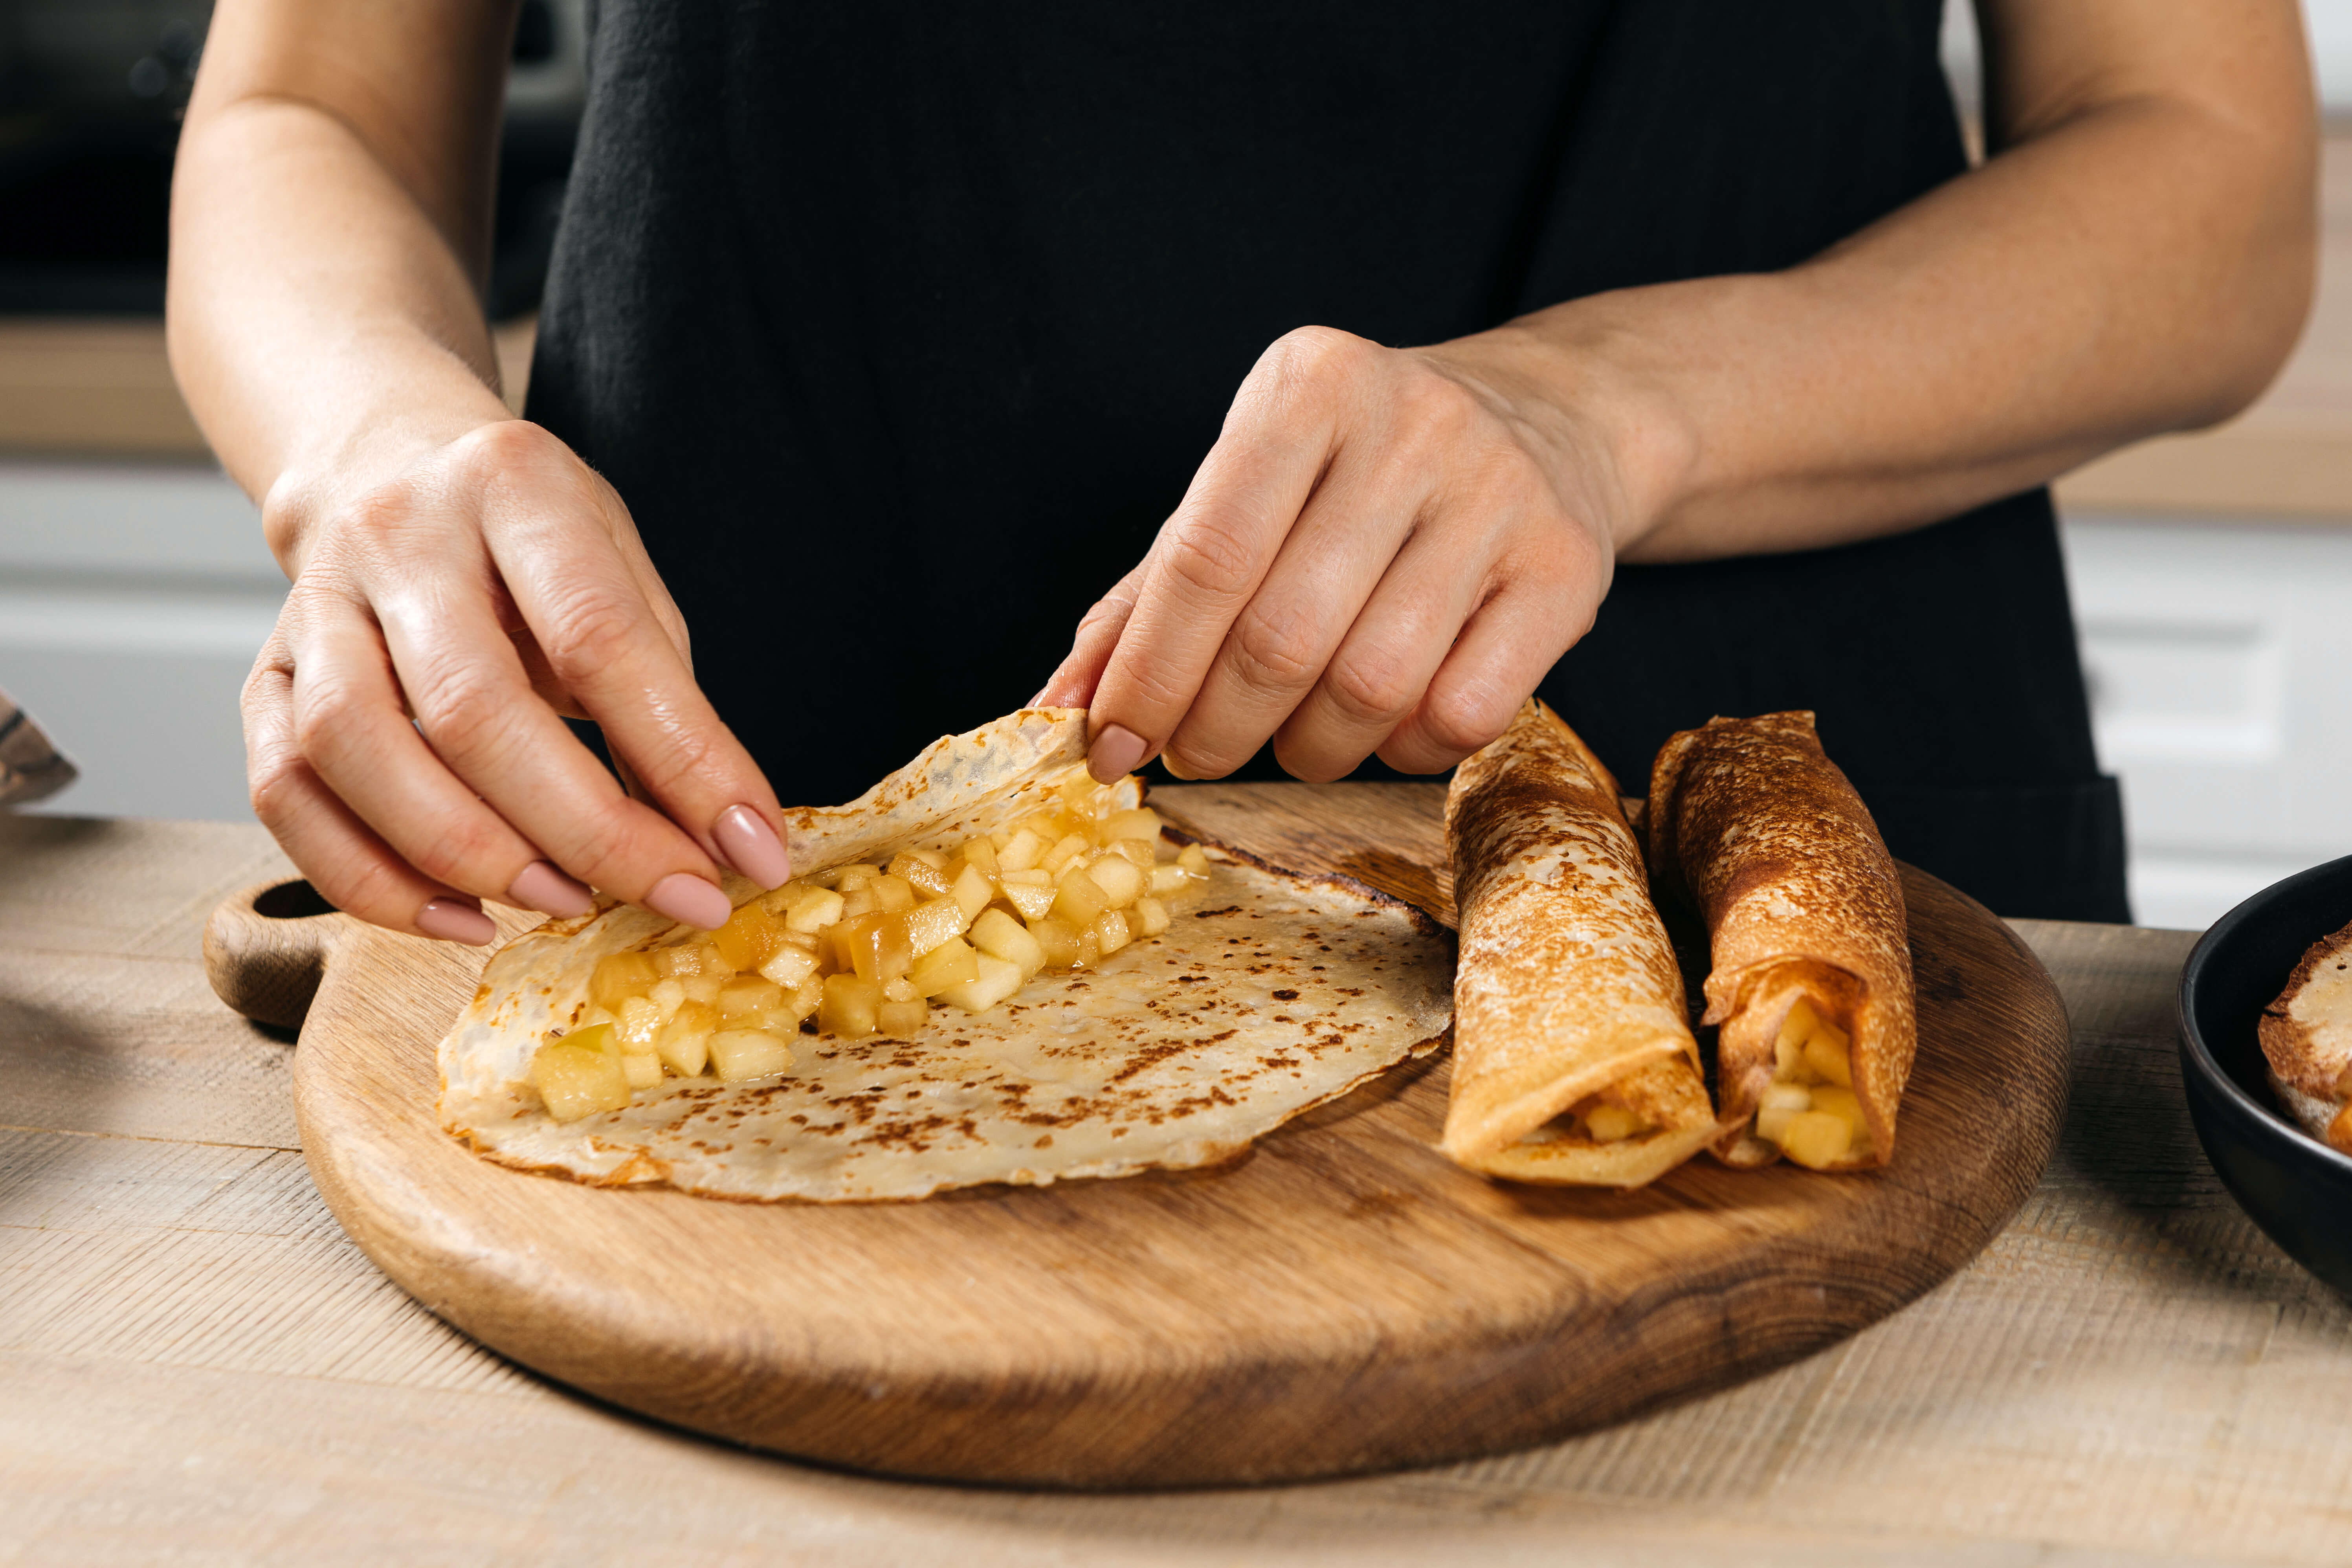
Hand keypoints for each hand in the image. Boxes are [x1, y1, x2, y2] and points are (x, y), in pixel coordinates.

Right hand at [244, 419, 791, 943]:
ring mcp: (313, 605)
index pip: (601, 638)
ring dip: (469, 856)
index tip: (750, 850)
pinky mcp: (262, 675)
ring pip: (355, 751)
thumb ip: (665, 697)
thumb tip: (721, 839)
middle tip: (672, 895)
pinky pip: (286, 793)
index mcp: (514, 487)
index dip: (686, 758)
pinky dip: (370, 878)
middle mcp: (399, 537)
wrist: (382, 456)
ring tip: (564, 904)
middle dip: (587, 829)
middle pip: (474, 709)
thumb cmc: (528, 535)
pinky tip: (461, 916)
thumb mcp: (619, 572)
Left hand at [1037, 325, 1633, 783]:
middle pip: (1280, 638)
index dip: (1146, 675)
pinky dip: (1401, 751)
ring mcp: (1501, 494)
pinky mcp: (1568, 568)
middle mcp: (1412, 425)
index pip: (1204, 559)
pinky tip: (1384, 728)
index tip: (1108, 748)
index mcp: (1309, 385)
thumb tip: (1054, 713)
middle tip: (1195, 756)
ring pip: (1371, 688)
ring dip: (1309, 750)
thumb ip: (1148, 598)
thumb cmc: (1357, 478)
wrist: (1548, 421)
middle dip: (1216, 729)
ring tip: (1291, 741)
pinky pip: (1462, 715)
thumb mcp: (1245, 497)